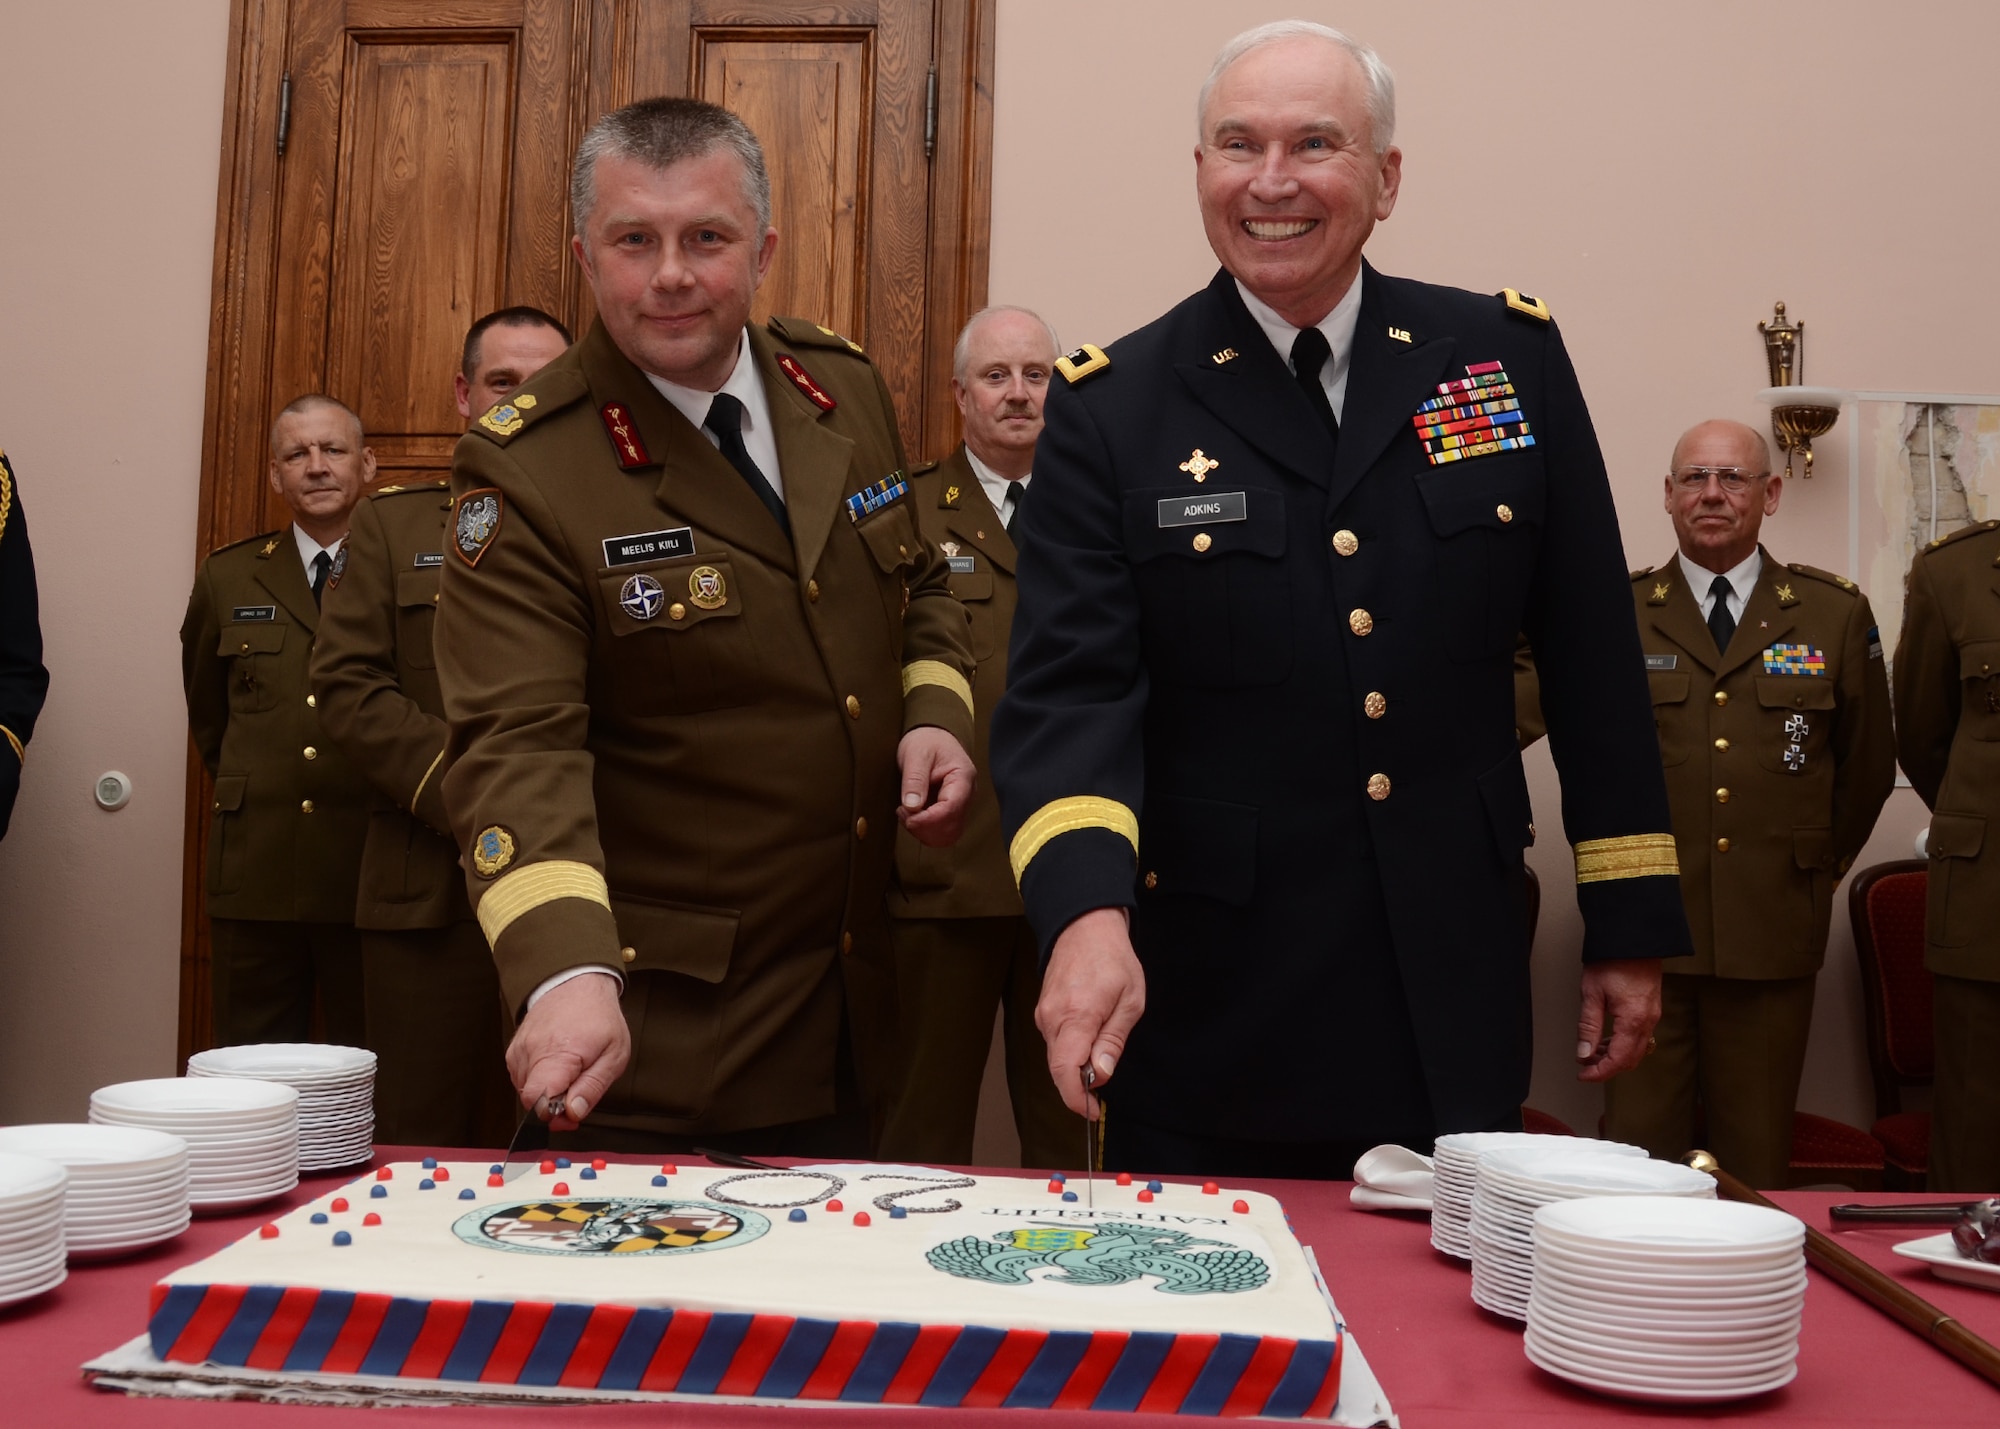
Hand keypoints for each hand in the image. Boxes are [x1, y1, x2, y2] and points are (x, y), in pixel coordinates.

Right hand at [506, 971, 630, 1128]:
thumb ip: (592, 1088)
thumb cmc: (599, 1016)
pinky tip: (558, 1064)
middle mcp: (530, 1052)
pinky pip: (524, 1079)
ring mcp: (518, 1051)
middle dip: (555, 1105)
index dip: (554, 1116)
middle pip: (532, 1100)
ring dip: (549, 1091)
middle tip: (580, 1090)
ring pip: (528, 1091)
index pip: (536, 1101)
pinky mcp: (513, 1051)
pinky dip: (541, 1079)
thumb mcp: (613, 1055)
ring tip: (572, 1070)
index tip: (572, 1113)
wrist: (576, 983)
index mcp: (556, 1054)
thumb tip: (573, 1114)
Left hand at [896, 726, 974, 846]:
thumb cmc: (926, 742)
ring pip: (948, 836)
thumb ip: (914, 779)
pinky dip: (926, 832)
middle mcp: (967, 795)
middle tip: (903, 811)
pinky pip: (943, 833)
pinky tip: (913, 817)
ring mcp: (961, 806)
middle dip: (924, 827)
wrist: (932, 738)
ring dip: (924, 833)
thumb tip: (912, 806)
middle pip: (952, 828)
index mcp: (962, 777)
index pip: (951, 808)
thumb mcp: (916, 754)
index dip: (928, 819)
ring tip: (906, 813)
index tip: (907, 816)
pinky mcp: (951, 813)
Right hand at [1035, 907, 1145, 1118]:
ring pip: (1057, 1056)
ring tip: (1102, 1051)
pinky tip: (1089, 1038)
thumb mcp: (1130, 1001)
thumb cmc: (1113, 959)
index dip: (1076, 1098)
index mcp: (1077, 1016)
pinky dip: (1070, 1050)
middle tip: (1104, 1085)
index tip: (1092, 1111)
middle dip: (1080, 1085)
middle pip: (1059, 1068)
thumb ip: (1113, 1041)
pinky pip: (1055, 1041)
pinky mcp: (1042, 1010)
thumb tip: (1100, 1075)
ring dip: (1076, 1065)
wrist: (1084, 925)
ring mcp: (1043, 1014)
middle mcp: (1052, 1018)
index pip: (1065, 1071)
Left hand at [1574, 958, 1661, 1082]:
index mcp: (1633, 1020)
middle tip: (1585, 1065)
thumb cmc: (1613, 960)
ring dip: (1614, 1055)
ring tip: (1591, 1052)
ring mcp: (1652, 1015)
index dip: (1600, 1072)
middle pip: (1630, 1059)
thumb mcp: (1592, 994)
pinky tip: (1606, 1038)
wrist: (1632, 938)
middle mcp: (1648, 1021)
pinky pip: (1639, 1036)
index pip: (1619, 1060)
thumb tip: (1584, 1053)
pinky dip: (1622, 1043)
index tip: (1583, 1075)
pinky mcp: (1651, 1008)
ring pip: (1636, 1049)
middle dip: (1607, 1067)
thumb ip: (1588, 1027)